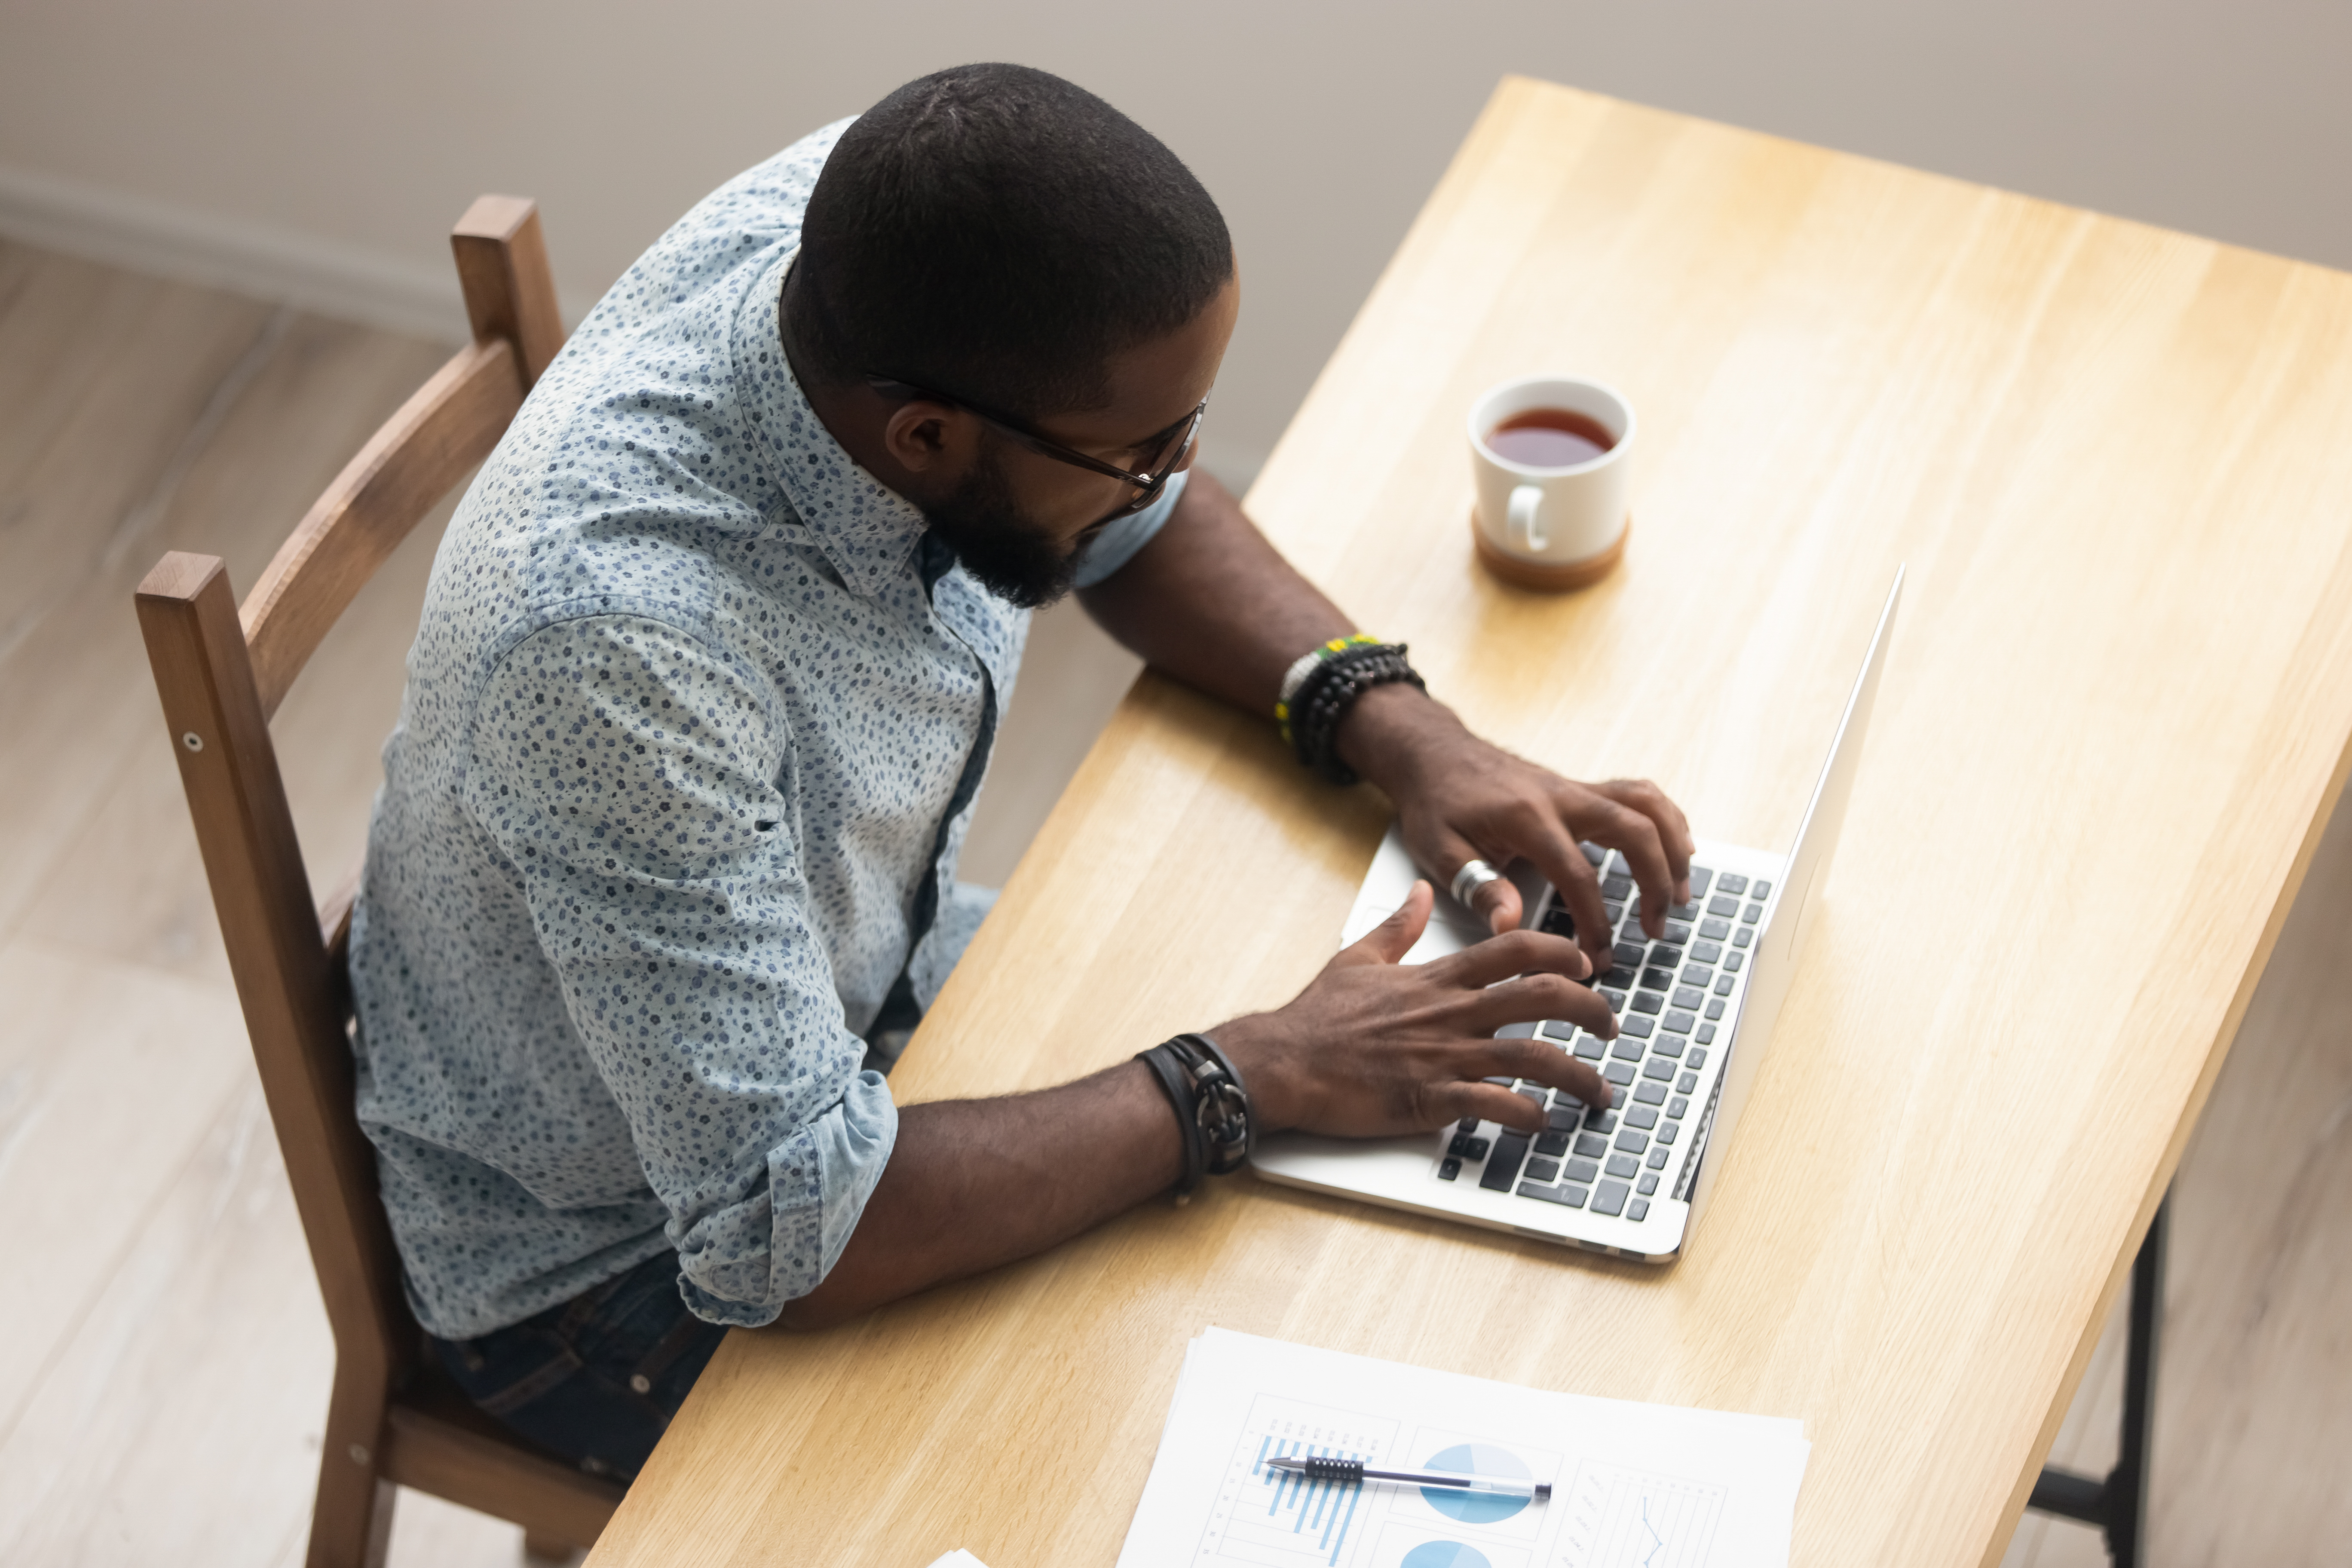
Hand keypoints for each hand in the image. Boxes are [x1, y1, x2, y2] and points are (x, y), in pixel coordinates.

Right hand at [1212, 881, 1613, 1139]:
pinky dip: (1528, 1116)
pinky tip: (1546, 1123)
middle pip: (1541, 997)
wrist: (1282, 1062)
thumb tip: (1421, 893)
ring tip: (1601, 1092)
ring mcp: (1444, 1056)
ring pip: (1533, 1057)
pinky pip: (1494, 1106)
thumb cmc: (1317, 1017)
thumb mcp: (1358, 957)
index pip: (1515, 948)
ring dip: (1578, 1075)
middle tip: (1612, 1026)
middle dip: (1590, 1009)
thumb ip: (1399, 926)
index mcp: (1437, 978)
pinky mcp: (1430, 1099)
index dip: (1561, 952)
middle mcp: (1451, 1013)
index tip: (1585, 963)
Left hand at [1336, 684, 1695, 980]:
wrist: (1434, 753)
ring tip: (1683, 893)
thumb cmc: (1436, 803)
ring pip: (1646, 805)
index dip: (1595, 920)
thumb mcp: (1441, 851)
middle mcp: (1561, 796)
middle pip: (1633, 831)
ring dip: (1673, 847)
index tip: (1600, 957)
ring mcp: (1575, 787)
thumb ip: (1478, 887)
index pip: (1577, 874)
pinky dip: (1666, 819)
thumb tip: (1509, 925)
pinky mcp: (1581, 787)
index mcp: (1527, 817)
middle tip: (1656, 929)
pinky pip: (1638, 795)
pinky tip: (1679, 849)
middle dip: (1655, 883)